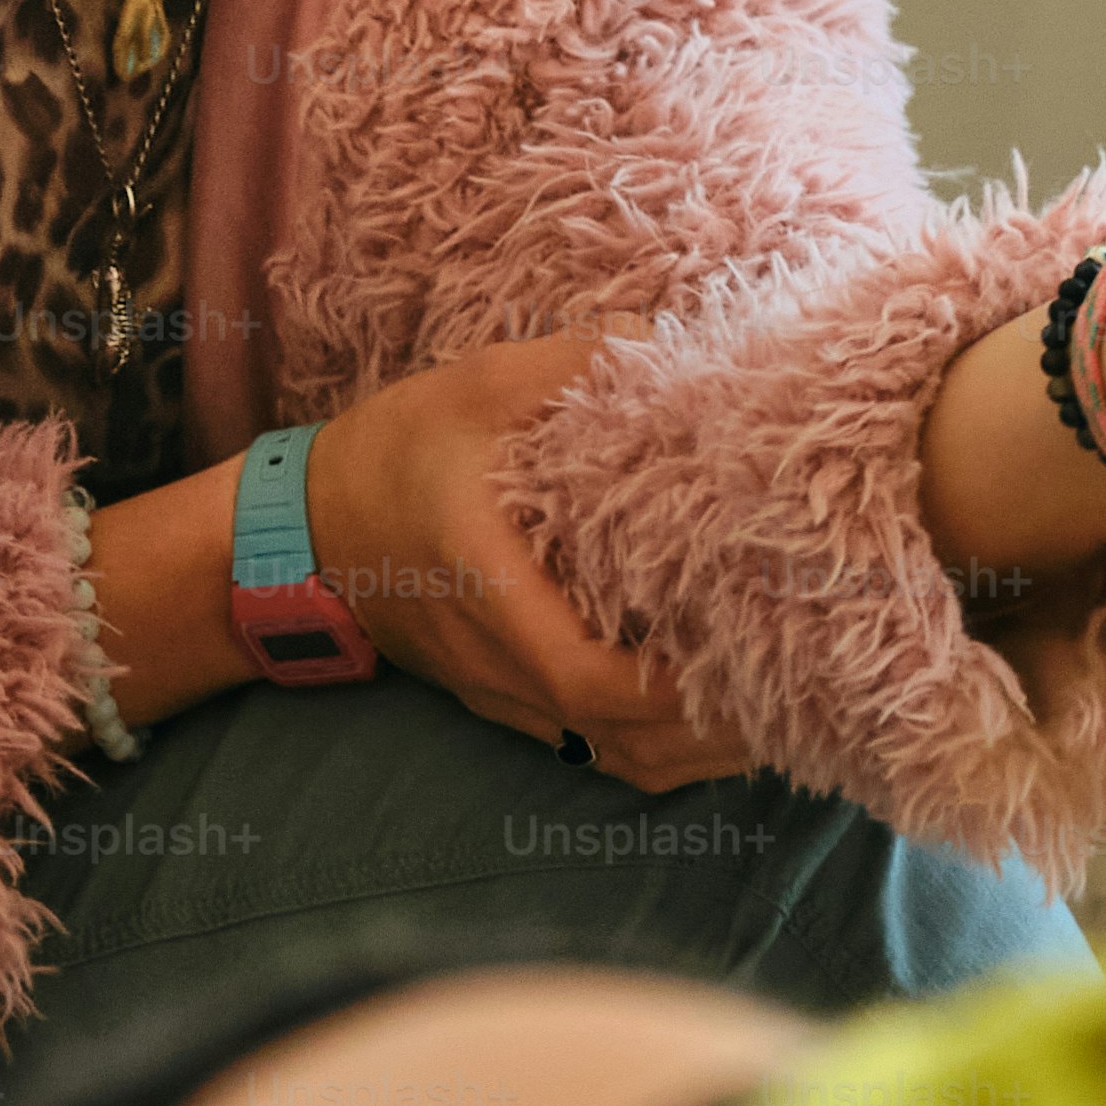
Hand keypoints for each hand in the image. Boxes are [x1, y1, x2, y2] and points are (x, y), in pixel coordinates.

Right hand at [300, 330, 759, 790]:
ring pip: (613, 760)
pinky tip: (713, 717)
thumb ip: (572, 363)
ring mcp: (501, 692)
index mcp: (492, 588)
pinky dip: (660, 750)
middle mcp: (500, 660)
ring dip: (697, 753)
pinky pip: (593, 751)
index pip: (585, 677)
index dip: (667, 688)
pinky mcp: (505, 699)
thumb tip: (672, 345)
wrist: (301, 527)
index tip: (743, 660)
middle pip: (618, 741)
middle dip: (715, 732)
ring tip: (779, 713)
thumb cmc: (393, 452)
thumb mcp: (477, 385)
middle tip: (804, 690)